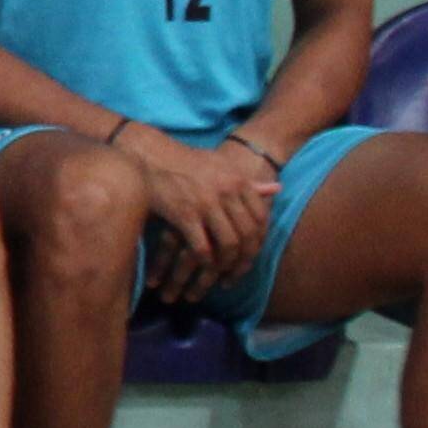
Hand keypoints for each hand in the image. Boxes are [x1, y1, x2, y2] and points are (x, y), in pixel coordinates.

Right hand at [122, 123, 277, 299]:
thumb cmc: (185, 161)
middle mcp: (228, 192)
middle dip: (245, 258)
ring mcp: (206, 204)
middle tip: (237, 271)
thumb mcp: (221, 166)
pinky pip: (202, 246)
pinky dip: (205, 260)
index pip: (262, 219)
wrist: (150, 156)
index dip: (259, 240)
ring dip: (226, 263)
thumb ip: (248, 182)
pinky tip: (202, 264)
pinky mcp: (184, 214)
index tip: (251, 253)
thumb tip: (277, 189)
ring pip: (229, 244)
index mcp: (239, 181)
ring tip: (220, 271)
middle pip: (248, 234)